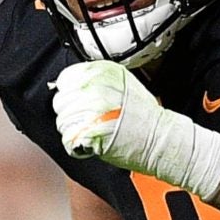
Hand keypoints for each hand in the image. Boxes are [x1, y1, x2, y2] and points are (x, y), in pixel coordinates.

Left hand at [52, 61, 219, 195]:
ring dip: (73, 129)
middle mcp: (92, 89)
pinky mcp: (86, 132)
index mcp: (100, 74)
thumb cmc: (146, 116)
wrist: (159, 138)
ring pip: (62, 121)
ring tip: (92, 131)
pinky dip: (76, 145)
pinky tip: (90, 142)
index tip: (78, 101)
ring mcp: (88, 111)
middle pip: (60, 101)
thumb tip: (77, 84)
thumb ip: (99, 80)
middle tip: (88, 120)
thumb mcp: (125, 83)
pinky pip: (67, 139)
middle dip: (70, 112)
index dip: (70, 92)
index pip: (66, 79)